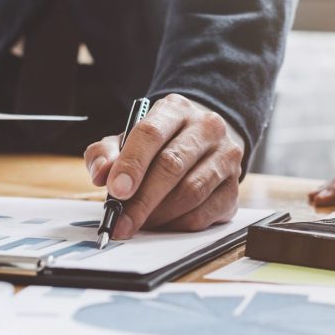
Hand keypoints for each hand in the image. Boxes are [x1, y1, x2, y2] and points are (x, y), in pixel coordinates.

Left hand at [83, 94, 243, 237]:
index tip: (115, 191)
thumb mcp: (128, 139)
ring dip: (160, 214)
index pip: (151, 133)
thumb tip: (100, 174)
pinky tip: (163, 224)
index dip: (131, 164)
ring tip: (139, 223)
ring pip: (191, 192)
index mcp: (176, 109)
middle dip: (142, 199)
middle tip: (121, 221)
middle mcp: (207, 128)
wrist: (204, 141)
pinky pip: (205, 213)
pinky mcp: (234, 188)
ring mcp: (226, 157)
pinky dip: (178, 224)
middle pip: (172, 165)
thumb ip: (106, 153)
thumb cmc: (160, 143)